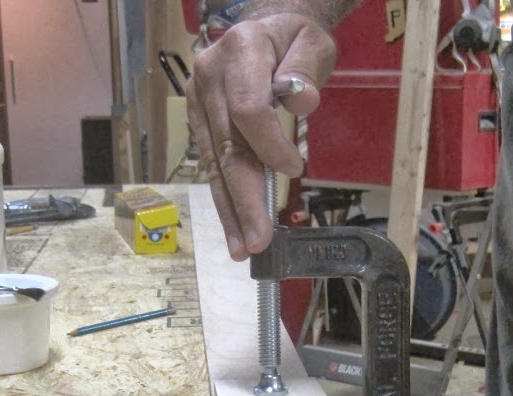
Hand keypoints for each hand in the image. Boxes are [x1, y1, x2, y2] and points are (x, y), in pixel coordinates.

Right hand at [187, 14, 336, 259]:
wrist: (266, 28)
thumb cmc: (293, 38)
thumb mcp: (312, 42)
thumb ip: (306, 69)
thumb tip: (301, 101)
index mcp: (239, 52)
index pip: (248, 110)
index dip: (270, 145)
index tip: (294, 169)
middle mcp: (209, 78)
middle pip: (226, 148)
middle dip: (243, 199)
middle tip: (257, 242)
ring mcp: (200, 102)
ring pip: (215, 164)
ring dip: (230, 211)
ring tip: (243, 249)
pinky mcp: (201, 122)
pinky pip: (214, 165)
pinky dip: (227, 199)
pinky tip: (236, 230)